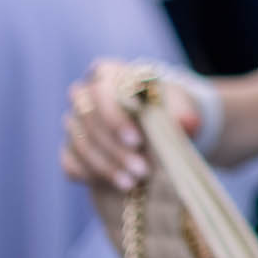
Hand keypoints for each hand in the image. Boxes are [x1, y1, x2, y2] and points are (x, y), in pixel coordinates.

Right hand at [60, 60, 200, 191]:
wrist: (159, 123)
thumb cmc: (167, 107)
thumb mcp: (179, 106)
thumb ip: (183, 113)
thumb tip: (188, 123)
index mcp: (109, 73)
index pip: (101, 90)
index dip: (115, 117)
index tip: (137, 141)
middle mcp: (85, 94)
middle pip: (88, 119)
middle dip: (114, 148)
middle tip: (141, 170)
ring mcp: (74, 121)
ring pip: (80, 142)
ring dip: (106, 166)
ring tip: (133, 182)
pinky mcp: (70, 147)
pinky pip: (69, 162)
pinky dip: (90, 175)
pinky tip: (115, 185)